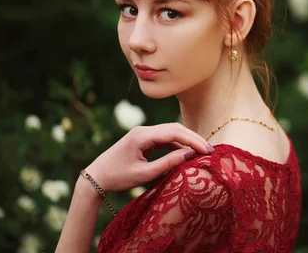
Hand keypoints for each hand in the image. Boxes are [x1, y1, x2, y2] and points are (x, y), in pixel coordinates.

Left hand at [83, 123, 214, 192]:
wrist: (96, 177)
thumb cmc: (118, 178)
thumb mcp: (144, 174)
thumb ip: (167, 163)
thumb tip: (189, 155)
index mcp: (142, 135)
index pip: (174, 132)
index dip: (193, 141)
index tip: (207, 151)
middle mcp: (144, 130)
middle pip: (175, 129)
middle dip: (194, 138)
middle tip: (211, 150)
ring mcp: (144, 133)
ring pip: (171, 132)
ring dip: (187, 140)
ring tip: (203, 152)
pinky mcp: (144, 139)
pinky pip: (165, 139)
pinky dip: (177, 145)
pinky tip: (187, 154)